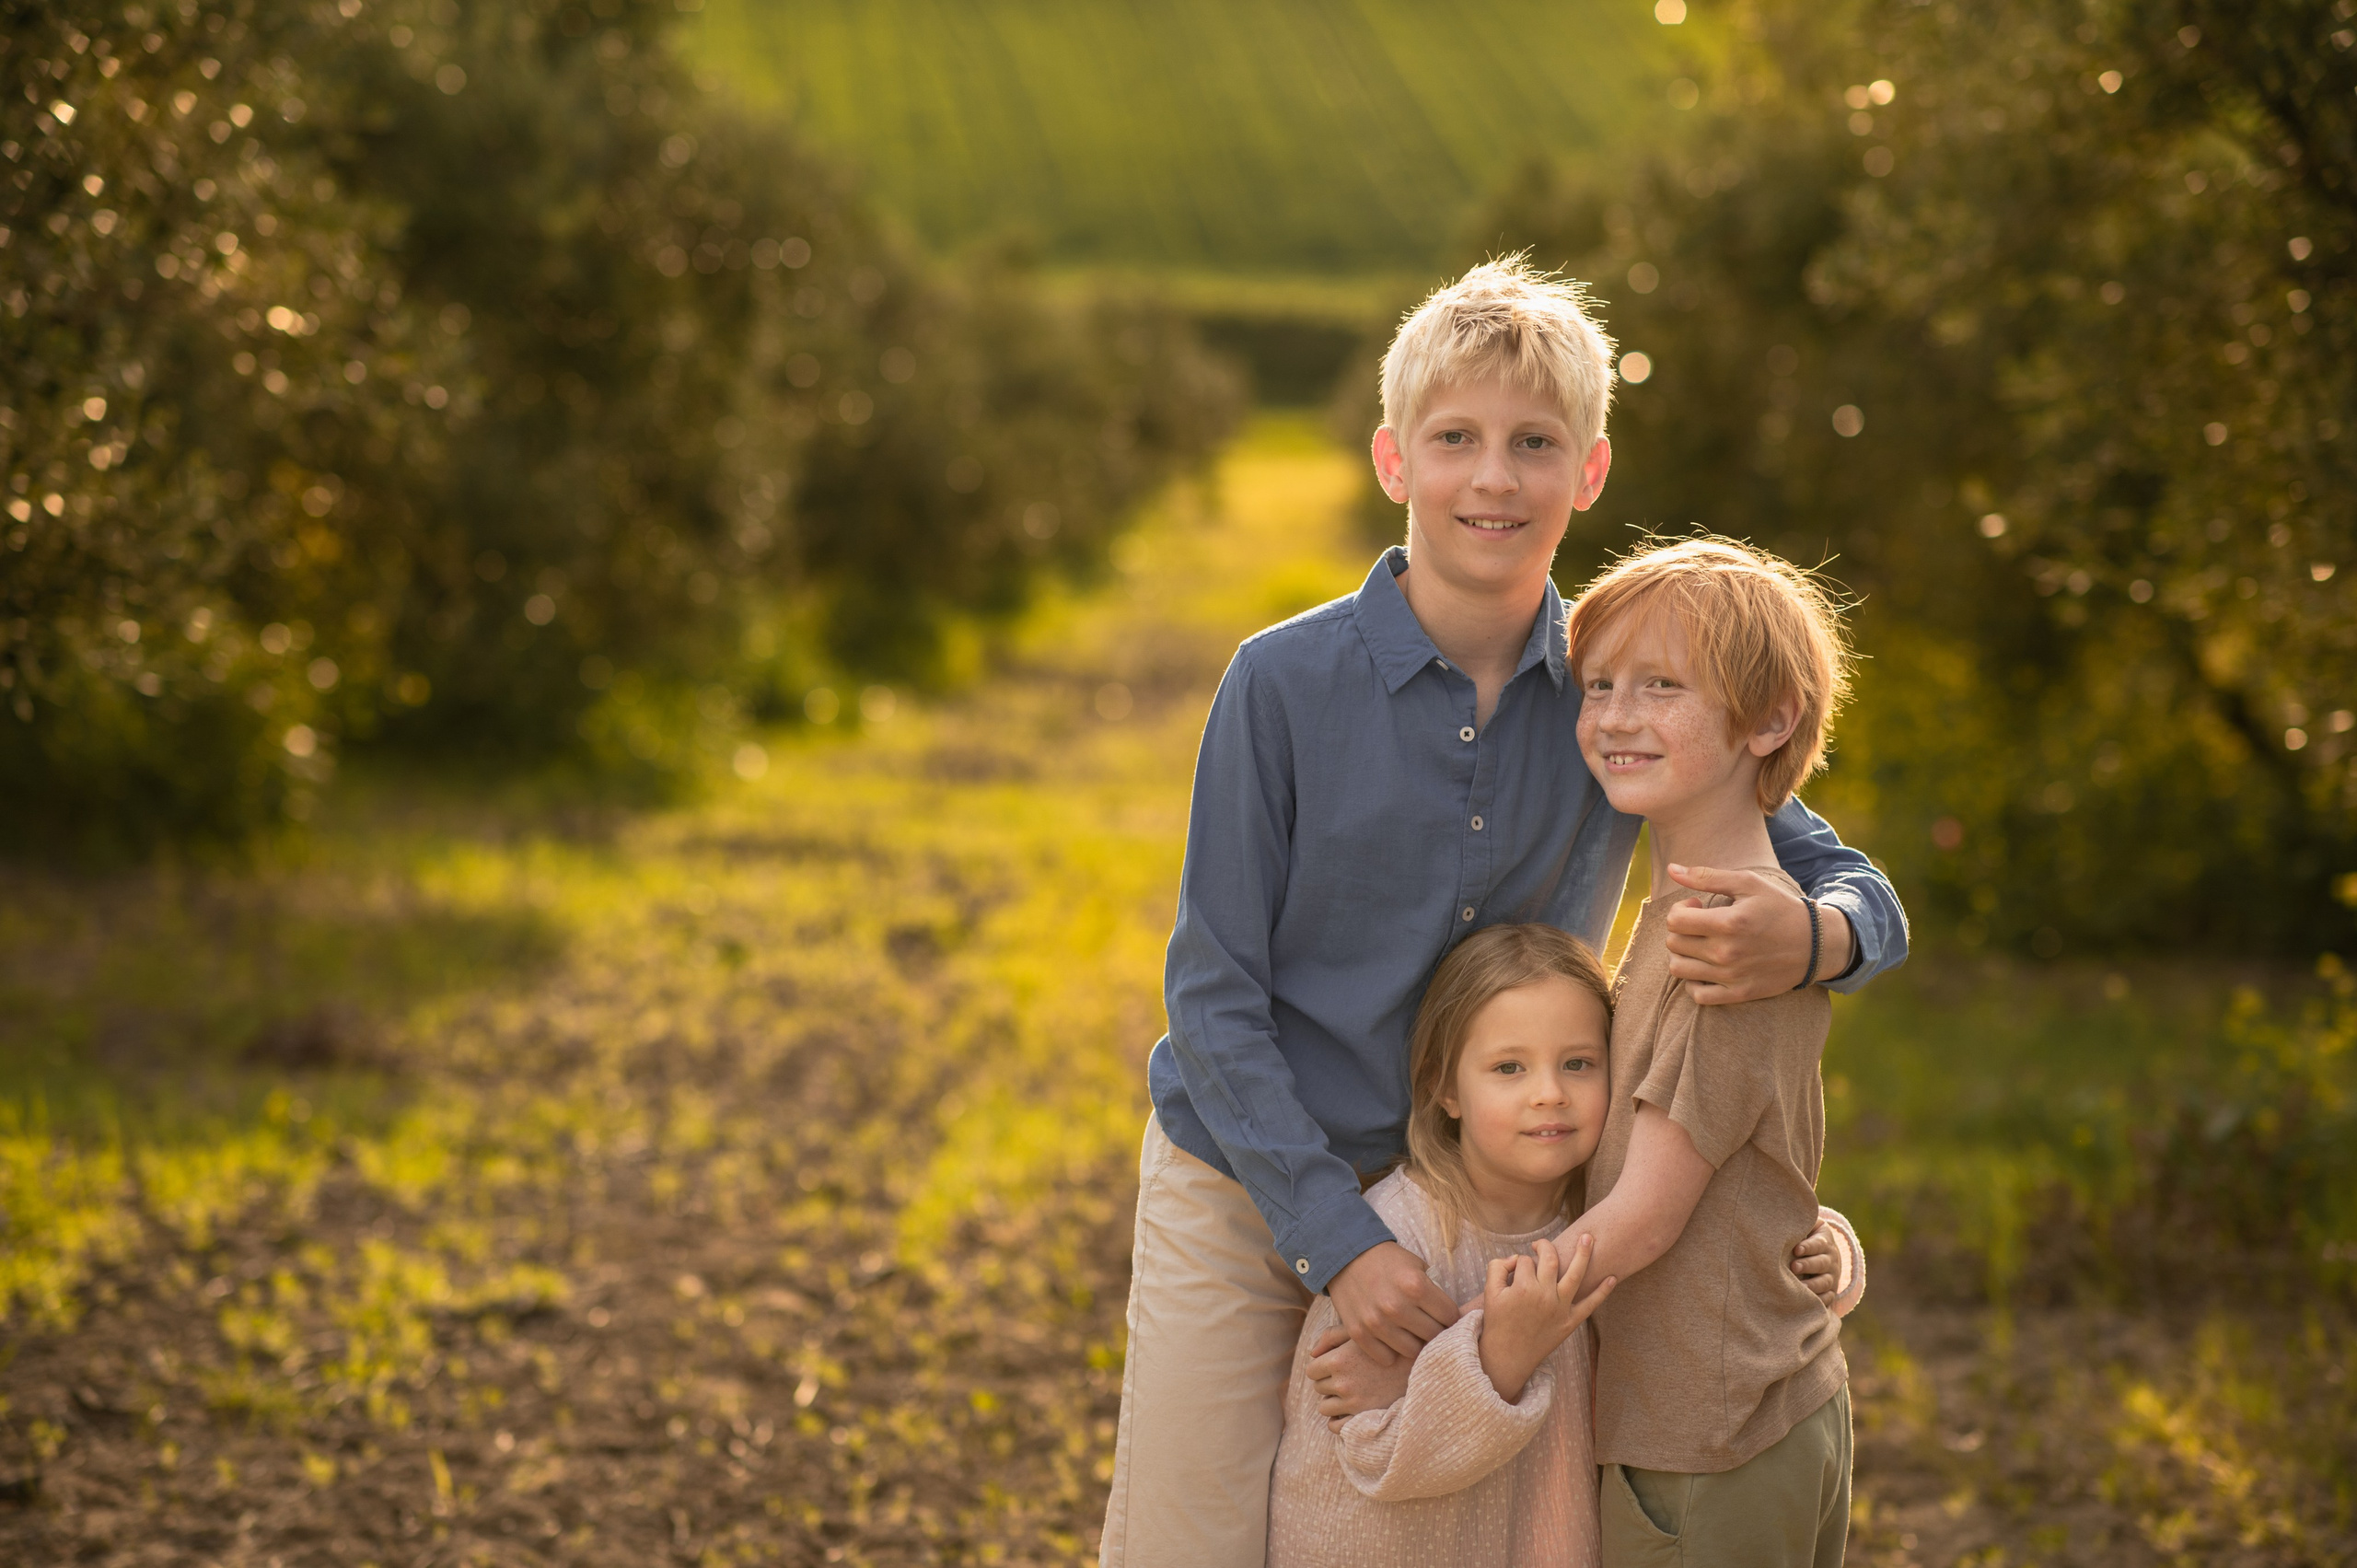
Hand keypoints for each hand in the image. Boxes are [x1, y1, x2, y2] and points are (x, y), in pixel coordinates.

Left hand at [1307, 1324, 1413, 1426]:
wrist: (1423, 1367)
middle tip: (1350, 1377)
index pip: (1312, 1370)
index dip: (1323, 1367)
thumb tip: (1312, 1353)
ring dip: (1335, 1402)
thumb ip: (1332, 1336)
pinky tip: (1352, 1410)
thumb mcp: (1361, 1332)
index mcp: (1338, 1359)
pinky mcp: (1363, 1419)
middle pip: (1318, 1388)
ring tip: (1353, 1393)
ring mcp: (1353, 1403)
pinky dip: (1339, 1421)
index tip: (1336, 1365)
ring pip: (1325, 1408)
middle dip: (1330, 1383)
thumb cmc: (1389, 1345)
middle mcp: (1343, 1383)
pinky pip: (1335, 1427)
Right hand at [1326, 1241, 1460, 1366]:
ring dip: (1415, 1343)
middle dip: (1435, 1332)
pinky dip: (1391, 1351)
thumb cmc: (1387, 1261)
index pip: (1451, 1317)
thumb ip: (1433, 1291)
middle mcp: (1397, 1307)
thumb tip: (1452, 1319)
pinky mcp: (1359, 1333)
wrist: (1346, 1255)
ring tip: (1411, 1333)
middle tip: (1430, 1326)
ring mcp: (1376, 1322)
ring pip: (1412, 1351)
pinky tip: (1391, 1338)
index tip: (1445, 1317)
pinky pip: (1385, 1357)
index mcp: (1416, 1286)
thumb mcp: (1417, 1265)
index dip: (1451, 1317)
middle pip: (1433, 1336)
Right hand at [1475, 1234, 1615, 1403]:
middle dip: (1544, 1247)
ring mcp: (1560, 1308)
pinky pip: (1590, 1305)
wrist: (1508, 1356)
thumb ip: (1498, 1267)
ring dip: (1584, 1254)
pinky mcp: (1570, 1322)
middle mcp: (1545, 1295)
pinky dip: (1603, 1292)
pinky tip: (1613, 1278)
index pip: (1525, 1261)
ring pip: (1575, 1274)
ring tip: (1589, 1237)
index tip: (1513, 1272)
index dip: (1518, 1263)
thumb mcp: (1490, 1292)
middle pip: (1550, 1259)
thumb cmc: (1498, 1322)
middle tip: (1540, 1245)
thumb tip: (1516, 1258)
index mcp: (1523, 1287)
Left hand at [1662, 864, 1854, 1003]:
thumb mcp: (1748, 883)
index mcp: (1728, 922)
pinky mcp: (1738, 994)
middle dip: (1680, 929)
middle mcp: (1727, 952)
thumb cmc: (1779, 908)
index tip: (1697, 907)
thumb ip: (1706, 876)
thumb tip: (1671, 869)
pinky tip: (1705, 967)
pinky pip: (1697, 995)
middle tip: (1700, 924)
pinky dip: (1693, 981)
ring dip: (1682, 954)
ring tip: (1700, 944)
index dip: (1679, 909)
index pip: (1674, 920)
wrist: (1815, 944)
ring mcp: (1731, 976)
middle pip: (1673, 943)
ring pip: (1678, 969)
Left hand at [1791, 1220, 1848, 1301]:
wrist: (1824, 1254)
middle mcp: (1831, 1259)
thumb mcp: (1808, 1226)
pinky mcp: (1830, 1291)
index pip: (1818, 1243)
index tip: (1796, 1249)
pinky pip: (1828, 1297)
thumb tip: (1784, 1213)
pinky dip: (1820, 1300)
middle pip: (1821, 1263)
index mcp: (1824, 1242)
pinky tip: (1809, 1302)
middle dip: (1808, 1265)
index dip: (1808, 1246)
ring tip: (1800, 1288)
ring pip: (1825, 1281)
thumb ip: (1799, 1221)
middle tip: (1794, 1267)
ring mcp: (1832, 1276)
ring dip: (1813, 1285)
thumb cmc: (1806, 1237)